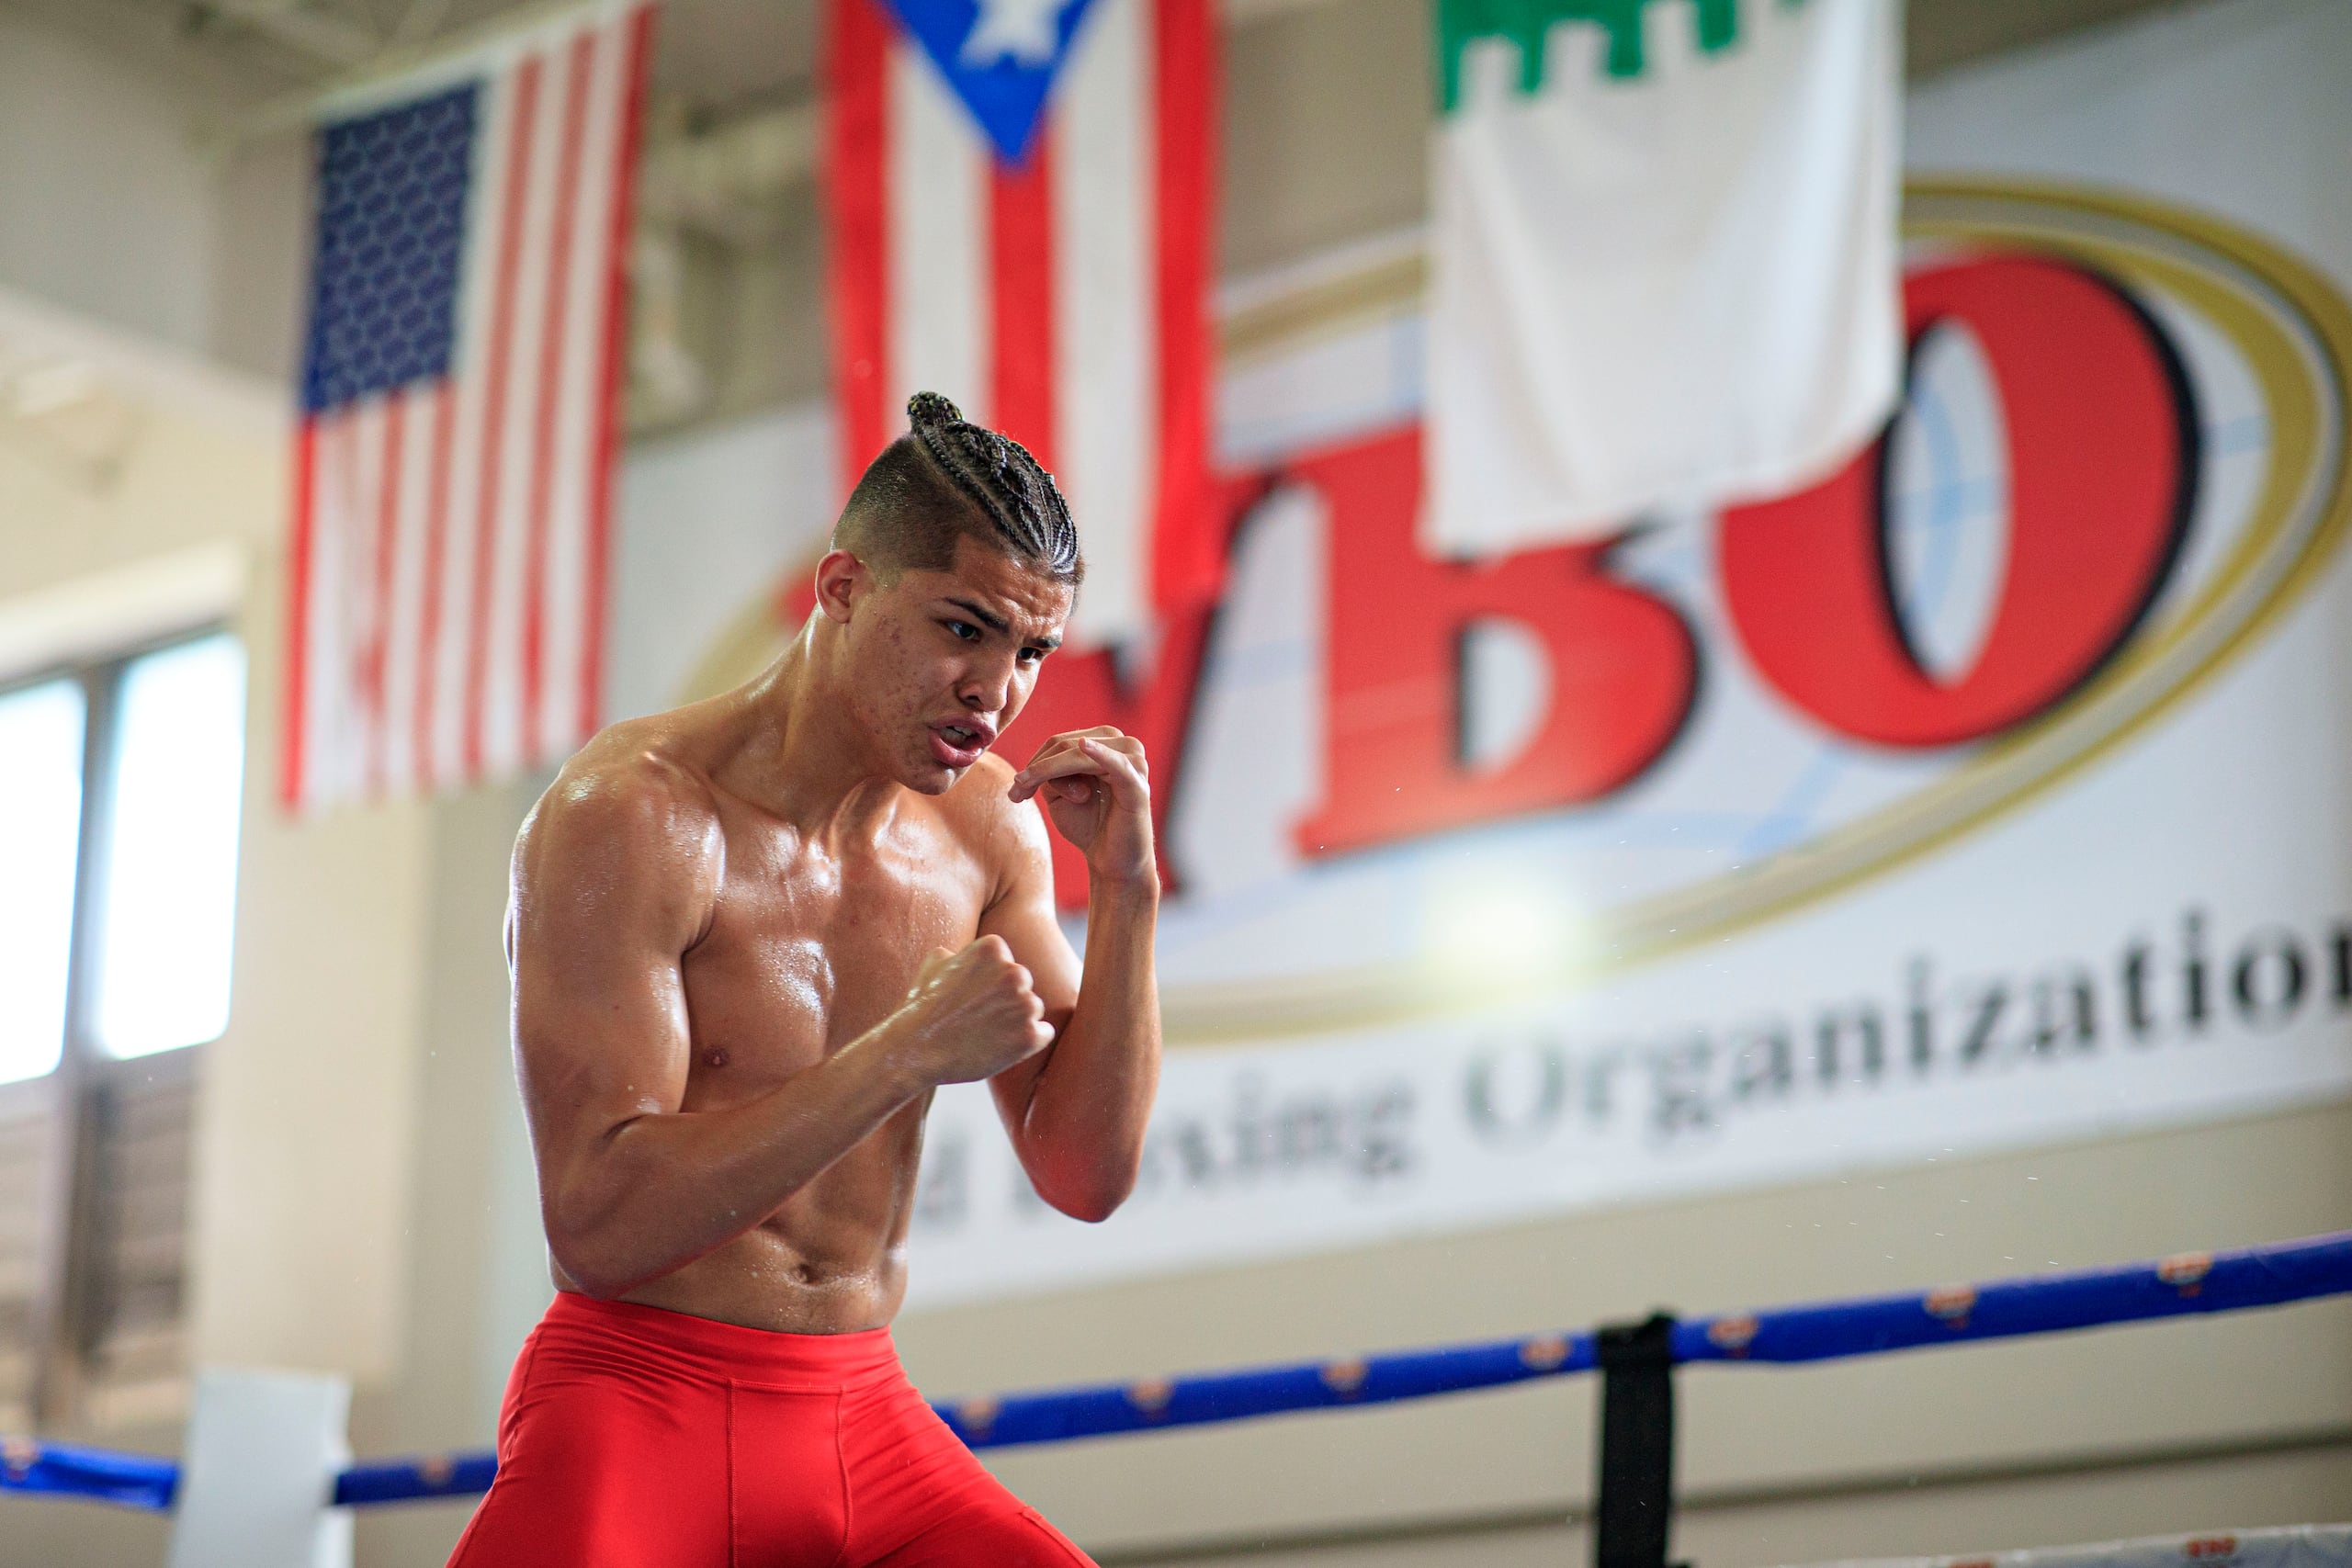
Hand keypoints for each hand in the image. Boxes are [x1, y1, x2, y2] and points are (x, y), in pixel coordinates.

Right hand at [894, 937, 1054, 1084]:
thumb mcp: (933, 965)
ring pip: (1032, 1010)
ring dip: (1015, 1022)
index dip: (989, 984)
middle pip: (1022, 986)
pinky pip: (1044, 1033)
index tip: (970, 998)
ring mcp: (1025, 1005)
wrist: (915, 1050)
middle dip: (1005, 1002)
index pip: (1006, 965)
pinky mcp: (1030, 1036)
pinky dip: (1028, 1042)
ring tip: (984, 1034)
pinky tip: (1002, 1047)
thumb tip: (959, 953)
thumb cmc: (921, 1008)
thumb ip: (958, 953)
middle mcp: (1015, 972)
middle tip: (977, 1020)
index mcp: (993, 949)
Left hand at [1007, 727, 1154, 887]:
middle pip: (1067, 745)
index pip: (1061, 741)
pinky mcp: (1138, 784)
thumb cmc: (1089, 825)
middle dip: (1037, 769)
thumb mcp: (1059, 793)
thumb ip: (1049, 772)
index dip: (1034, 763)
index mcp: (1107, 743)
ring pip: (1080, 755)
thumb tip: (1038, 765)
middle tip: (1016, 795)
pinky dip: (1100, 754)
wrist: (1112, 862)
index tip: (1015, 791)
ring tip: (1027, 791)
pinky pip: (1117, 765)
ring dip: (1050, 771)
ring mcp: (1134, 763)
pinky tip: (1084, 746)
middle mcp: (1124, 746)